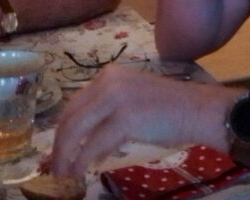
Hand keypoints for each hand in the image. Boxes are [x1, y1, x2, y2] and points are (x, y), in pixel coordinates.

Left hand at [49, 65, 229, 176]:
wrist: (196, 109)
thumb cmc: (168, 108)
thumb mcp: (131, 100)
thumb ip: (106, 110)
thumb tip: (82, 141)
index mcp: (109, 75)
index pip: (75, 103)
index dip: (62, 129)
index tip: (57, 148)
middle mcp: (108, 81)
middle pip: (71, 116)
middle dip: (59, 145)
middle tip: (54, 166)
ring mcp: (115, 98)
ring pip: (77, 130)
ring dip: (66, 155)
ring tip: (63, 173)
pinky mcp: (124, 119)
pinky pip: (94, 144)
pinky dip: (83, 160)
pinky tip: (81, 170)